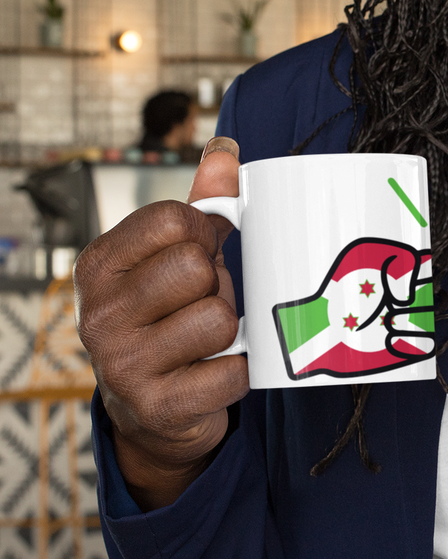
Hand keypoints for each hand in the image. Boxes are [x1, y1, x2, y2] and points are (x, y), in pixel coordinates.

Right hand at [75, 137, 248, 510]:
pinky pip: (234, 370)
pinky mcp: (158, 406)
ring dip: (230, 330)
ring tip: (208, 340)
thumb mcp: (173, 257)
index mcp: (97, 266)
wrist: (152, 409)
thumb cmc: (168, 316)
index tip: (200, 253)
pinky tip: (214, 372)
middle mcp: (98, 314)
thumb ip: (201, 203)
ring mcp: (123, 365)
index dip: (204, 233)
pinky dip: (239, 371)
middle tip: (203, 303)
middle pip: (196, 268)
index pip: (172, 220)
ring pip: (218, 318)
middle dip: (216, 284)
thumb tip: (224, 149)